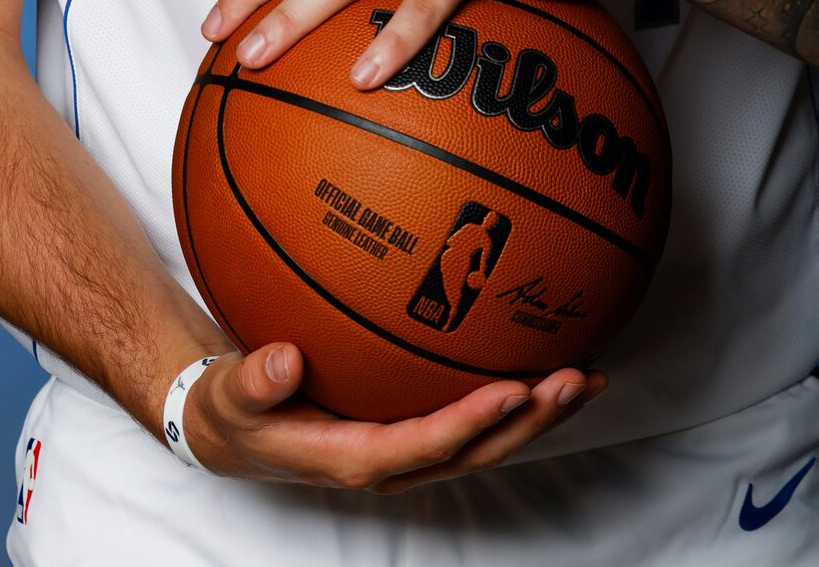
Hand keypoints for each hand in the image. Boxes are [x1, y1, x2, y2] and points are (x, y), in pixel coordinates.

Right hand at [182, 338, 607, 491]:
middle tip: (574, 379)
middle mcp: (392, 459)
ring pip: (485, 439)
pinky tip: (550, 359)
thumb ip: (252, 382)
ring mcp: (408, 446)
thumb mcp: (231, 396)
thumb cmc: (239, 408)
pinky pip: (474, 415)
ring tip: (588, 376)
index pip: (422, 445)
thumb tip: (281, 362)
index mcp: (352, 457)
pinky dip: (518, 393)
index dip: (470, 423)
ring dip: (538, 412)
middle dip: (529, 419)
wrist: (238, 426)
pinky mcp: (414, 424)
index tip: (512, 392)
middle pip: (474, 449)